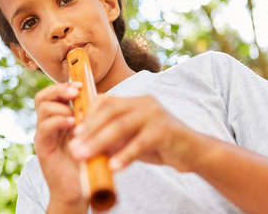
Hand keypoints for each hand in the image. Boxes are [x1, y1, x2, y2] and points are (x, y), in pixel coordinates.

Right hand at [33, 82, 87, 206]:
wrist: (80, 188)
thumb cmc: (88, 159)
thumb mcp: (92, 133)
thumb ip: (92, 117)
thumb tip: (104, 96)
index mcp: (59, 118)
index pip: (53, 93)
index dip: (64, 85)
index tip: (81, 84)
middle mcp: (48, 123)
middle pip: (43, 96)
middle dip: (59, 89)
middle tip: (75, 91)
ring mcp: (44, 134)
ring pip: (43, 108)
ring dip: (60, 106)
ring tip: (75, 114)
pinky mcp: (42, 147)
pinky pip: (44, 127)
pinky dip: (58, 121)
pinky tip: (72, 124)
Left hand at [68, 94, 203, 172]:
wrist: (192, 151)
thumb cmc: (159, 144)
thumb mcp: (132, 138)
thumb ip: (113, 138)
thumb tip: (84, 145)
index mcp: (135, 101)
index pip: (106, 101)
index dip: (89, 115)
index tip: (75, 132)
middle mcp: (144, 103)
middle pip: (110, 112)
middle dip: (90, 131)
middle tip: (74, 148)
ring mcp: (155, 115)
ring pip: (122, 126)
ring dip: (100, 142)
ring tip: (85, 157)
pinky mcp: (165, 130)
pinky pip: (140, 143)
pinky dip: (125, 155)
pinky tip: (113, 167)